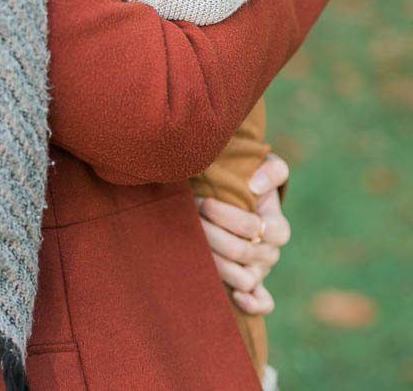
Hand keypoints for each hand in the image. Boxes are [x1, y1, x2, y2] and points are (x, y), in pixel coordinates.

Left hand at [197, 154, 290, 315]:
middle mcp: (270, 252)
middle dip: (211, 234)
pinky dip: (252, 303)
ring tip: (196, 244)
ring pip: (243, 278)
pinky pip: (263, 302)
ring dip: (216, 262)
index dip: (226, 217)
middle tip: (192, 218)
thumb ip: (271, 170)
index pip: (254, 227)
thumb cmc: (252, 181)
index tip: (204, 202)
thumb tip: (256, 186)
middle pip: (241, 252)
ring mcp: (261, 271)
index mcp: (276, 225)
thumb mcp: (267, 166)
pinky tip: (234, 295)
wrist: (243, 200)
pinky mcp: (253, 285)